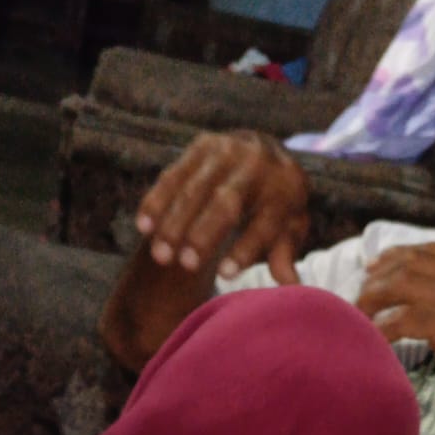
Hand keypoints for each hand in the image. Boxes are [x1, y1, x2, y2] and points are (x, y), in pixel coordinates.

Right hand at [136, 131, 308, 284]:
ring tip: (160, 257)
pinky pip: (174, 176)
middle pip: (225, 204)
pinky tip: (143, 228)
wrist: (266, 153)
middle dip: (203, 235)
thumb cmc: (277, 205)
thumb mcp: (289, 228)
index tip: (225, 276)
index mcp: (283, 189)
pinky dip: (156, 202)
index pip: (264, 224)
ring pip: (194, 190)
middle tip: (185, 265)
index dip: (245, 250)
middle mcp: (256, 166)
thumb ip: (285, 254)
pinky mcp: (201, 146)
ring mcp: (226, 152)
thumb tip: (291, 287)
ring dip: (174, 223)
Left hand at [357, 244, 434, 434]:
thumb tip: (409, 281)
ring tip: (358, 316)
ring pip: (405, 285)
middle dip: (380, 278)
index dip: (399, 257)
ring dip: (374, 299)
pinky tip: (370, 339)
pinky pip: (402, 320)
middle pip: (416, 264)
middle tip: (359, 297)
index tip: (373, 268)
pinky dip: (380, 328)